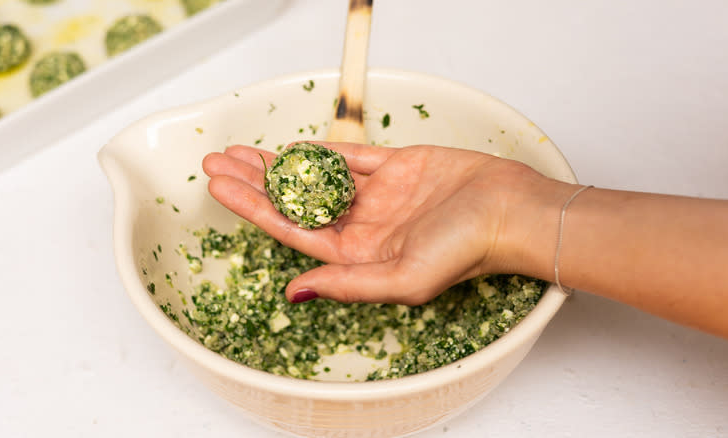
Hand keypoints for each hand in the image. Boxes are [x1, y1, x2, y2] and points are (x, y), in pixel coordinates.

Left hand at [202, 142, 566, 304]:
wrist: (511, 210)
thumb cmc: (467, 249)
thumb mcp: (403, 279)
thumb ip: (347, 284)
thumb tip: (294, 292)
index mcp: (359, 257)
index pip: (292, 230)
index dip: (252, 208)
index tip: (220, 187)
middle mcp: (364, 227)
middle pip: (295, 203)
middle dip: (254, 183)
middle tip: (216, 162)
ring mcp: (379, 196)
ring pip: (317, 179)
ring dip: (279, 165)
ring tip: (241, 152)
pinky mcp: (398, 168)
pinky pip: (353, 158)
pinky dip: (323, 152)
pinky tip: (294, 148)